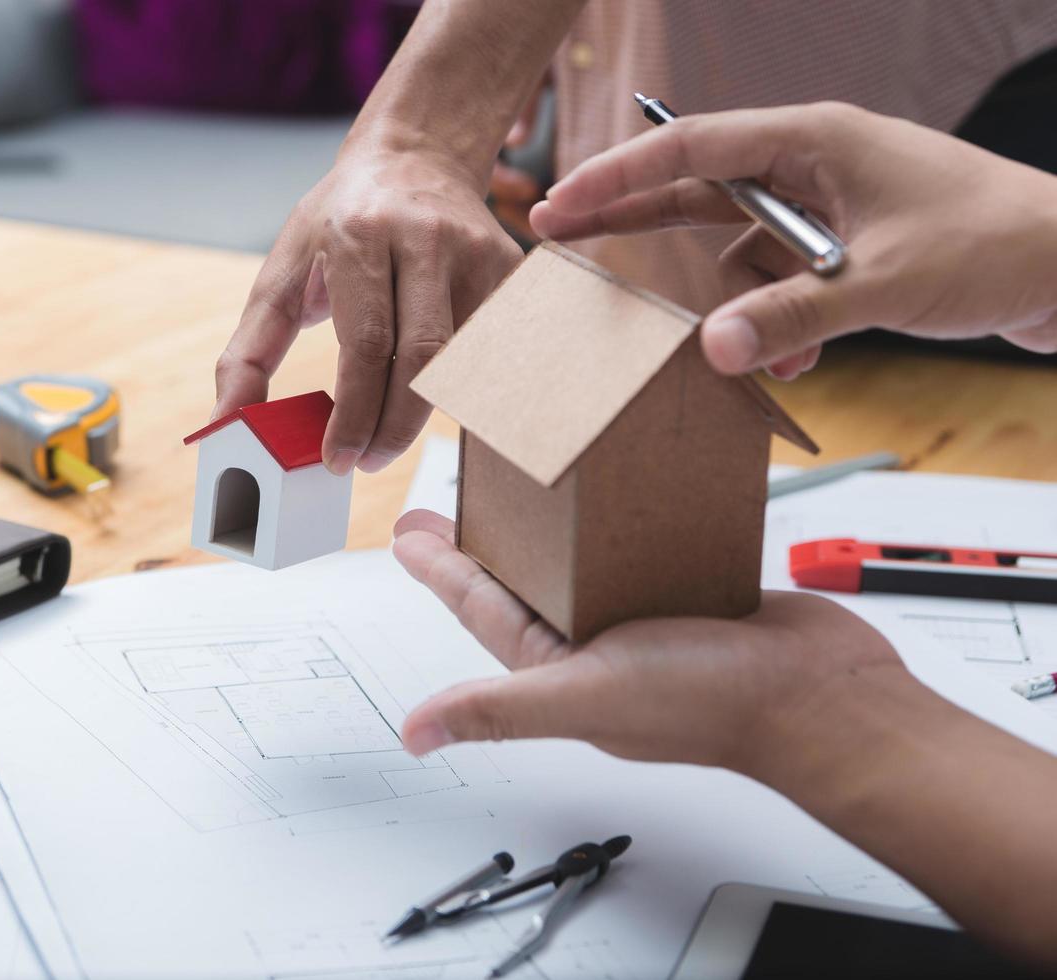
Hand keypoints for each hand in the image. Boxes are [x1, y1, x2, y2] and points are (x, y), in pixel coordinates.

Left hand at [214, 150, 521, 474]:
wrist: (416, 154)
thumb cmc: (341, 221)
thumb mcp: (283, 271)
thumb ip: (250, 350)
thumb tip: (226, 421)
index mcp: (360, 234)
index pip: (366, 343)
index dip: (354, 413)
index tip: (338, 458)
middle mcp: (425, 238)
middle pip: (421, 360)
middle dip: (393, 427)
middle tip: (367, 460)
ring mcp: (476, 252)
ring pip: (459, 361)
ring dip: (424, 413)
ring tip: (389, 434)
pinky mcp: (509, 268)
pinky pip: (486, 349)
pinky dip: (456, 386)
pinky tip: (427, 397)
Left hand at [391, 509, 901, 776]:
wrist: (822, 699)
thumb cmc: (710, 705)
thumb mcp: (584, 695)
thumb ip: (499, 708)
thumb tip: (415, 733)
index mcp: (562, 666)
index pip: (482, 608)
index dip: (441, 569)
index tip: (407, 533)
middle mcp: (599, 642)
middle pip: (528, 579)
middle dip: (490, 539)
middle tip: (457, 493)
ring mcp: (648, 614)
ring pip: (587, 559)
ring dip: (558, 523)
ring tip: (528, 475)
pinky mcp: (696, 587)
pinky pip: (648, 546)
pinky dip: (629, 517)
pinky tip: (620, 482)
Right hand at [530, 102, 1056, 378]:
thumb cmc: (994, 246)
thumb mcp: (881, 283)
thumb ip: (790, 316)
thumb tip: (712, 351)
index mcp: (814, 140)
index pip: (691, 149)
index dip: (617, 179)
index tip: (559, 202)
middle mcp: (813, 164)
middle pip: (697, 190)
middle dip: (634, 222)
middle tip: (559, 238)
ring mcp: (829, 205)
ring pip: (742, 255)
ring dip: (738, 310)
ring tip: (756, 360)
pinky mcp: (847, 246)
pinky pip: (780, 283)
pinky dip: (776, 323)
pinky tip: (796, 362)